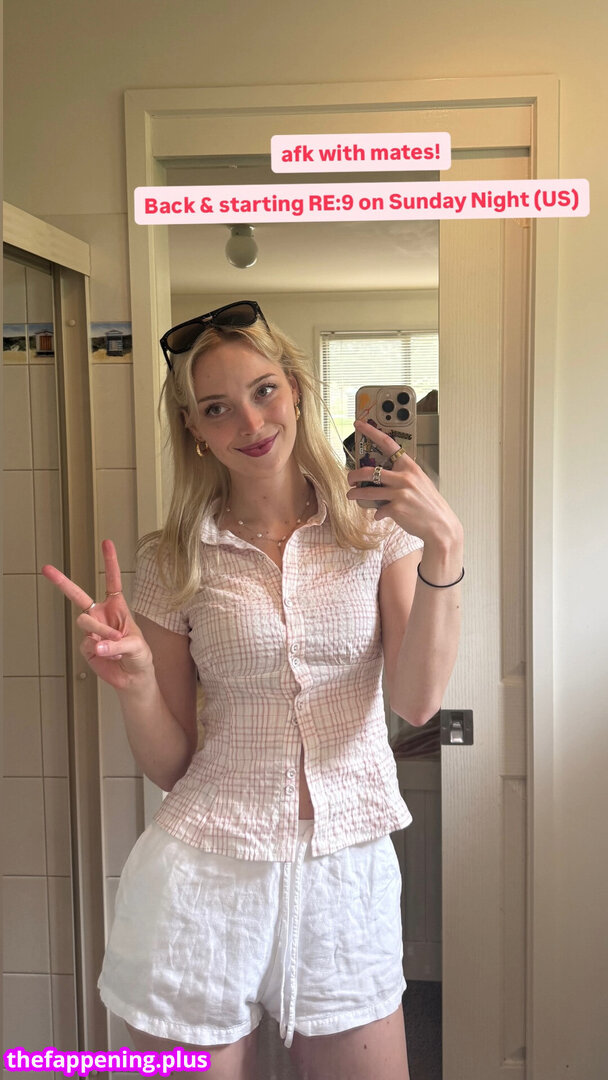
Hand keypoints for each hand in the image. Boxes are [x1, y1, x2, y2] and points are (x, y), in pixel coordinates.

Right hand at [41, 539, 153, 689]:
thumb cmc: (140, 657)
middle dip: (62, 582)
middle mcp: (101, 615)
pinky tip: (109, 656)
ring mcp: (92, 631)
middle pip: (78, 596)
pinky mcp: (86, 647)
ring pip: (84, 622)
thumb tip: (96, 644)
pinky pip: (86, 644)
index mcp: (117, 608)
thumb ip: (119, 644)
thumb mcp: (137, 647)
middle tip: (47, 569)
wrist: (133, 678)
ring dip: (99, 632)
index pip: (112, 581)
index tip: (106, 542)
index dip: (110, 562)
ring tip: (114, 644)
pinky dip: (99, 651)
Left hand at [346, 419, 462, 546]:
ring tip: (351, 495)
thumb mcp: (420, 483)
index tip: (359, 425)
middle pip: (369, 472)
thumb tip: (384, 477)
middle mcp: (404, 478)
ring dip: (355, 494)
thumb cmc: (430, 504)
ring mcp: (400, 493)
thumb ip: (403, 477)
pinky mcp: (396, 509)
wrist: (441, 525)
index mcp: (410, 467)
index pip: (388, 444)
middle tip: (350, 479)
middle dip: (354, 475)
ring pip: (368, 491)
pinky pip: (378, 510)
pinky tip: (379, 515)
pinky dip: (376, 514)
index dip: (371, 433)